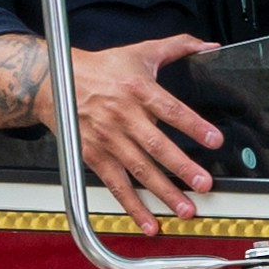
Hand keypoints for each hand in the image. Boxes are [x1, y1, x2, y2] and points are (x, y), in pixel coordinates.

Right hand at [0, 25, 223, 212]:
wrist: (52, 80)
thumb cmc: (101, 68)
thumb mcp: (139, 51)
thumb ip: (177, 46)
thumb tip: (210, 45)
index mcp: (137, 89)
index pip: (170, 109)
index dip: (193, 125)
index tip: (215, 140)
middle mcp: (122, 116)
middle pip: (156, 145)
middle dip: (182, 167)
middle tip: (204, 184)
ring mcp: (107, 139)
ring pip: (139, 169)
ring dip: (163, 192)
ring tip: (186, 210)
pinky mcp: (94, 156)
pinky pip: (116, 185)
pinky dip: (132, 206)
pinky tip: (149, 224)